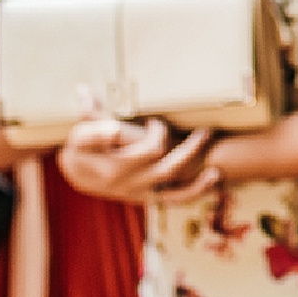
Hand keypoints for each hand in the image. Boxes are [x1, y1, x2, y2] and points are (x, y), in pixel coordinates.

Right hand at [57, 116, 219, 205]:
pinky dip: (195, 192)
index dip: (156, 134)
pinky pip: (175, 199)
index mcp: (115, 167)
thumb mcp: (80, 134)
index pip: (145, 152)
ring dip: (199, 176)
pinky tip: (214, 178)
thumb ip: (91, 119)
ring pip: (175, 190)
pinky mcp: (148, 196)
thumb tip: (88, 97)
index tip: (155, 121)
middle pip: (169, 169)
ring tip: (217, 163)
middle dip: (190, 149)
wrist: (80, 174)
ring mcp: (140, 192)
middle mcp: (130, 183)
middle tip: (204, 131)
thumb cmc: (82, 149)